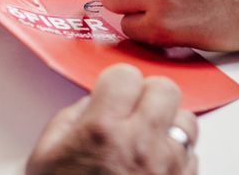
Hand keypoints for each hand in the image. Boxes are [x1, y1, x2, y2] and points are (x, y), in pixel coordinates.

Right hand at [26, 63, 197, 174]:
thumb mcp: (45, 159)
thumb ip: (72, 118)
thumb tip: (96, 101)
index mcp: (104, 131)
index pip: (127, 74)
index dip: (117, 83)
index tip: (112, 94)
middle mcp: (142, 146)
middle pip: (165, 88)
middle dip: (148, 96)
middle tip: (133, 112)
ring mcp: (168, 169)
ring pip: (187, 121)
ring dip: (169, 127)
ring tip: (147, 144)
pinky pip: (192, 158)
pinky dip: (177, 159)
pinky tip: (154, 171)